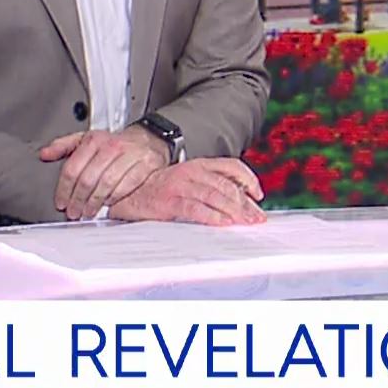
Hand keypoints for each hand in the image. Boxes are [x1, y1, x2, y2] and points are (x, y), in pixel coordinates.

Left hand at [40, 126, 172, 220]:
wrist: (146, 140)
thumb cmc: (113, 144)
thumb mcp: (86, 139)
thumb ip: (63, 146)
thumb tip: (45, 154)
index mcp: (94, 140)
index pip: (72, 168)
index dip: (64, 189)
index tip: (61, 202)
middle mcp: (111, 146)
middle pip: (88, 179)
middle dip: (78, 200)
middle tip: (73, 212)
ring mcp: (129, 155)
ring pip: (106, 184)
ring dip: (95, 202)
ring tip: (88, 211)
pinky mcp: (144, 165)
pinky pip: (126, 186)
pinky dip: (115, 197)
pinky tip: (108, 203)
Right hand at [108, 158, 266, 224]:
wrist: (129, 194)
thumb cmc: (159, 190)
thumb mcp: (188, 180)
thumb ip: (210, 185)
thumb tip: (237, 200)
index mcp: (197, 164)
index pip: (231, 165)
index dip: (248, 179)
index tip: (257, 194)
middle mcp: (191, 172)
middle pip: (226, 185)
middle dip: (245, 203)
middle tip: (256, 217)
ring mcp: (180, 185)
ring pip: (215, 196)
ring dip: (234, 211)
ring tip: (245, 222)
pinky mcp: (170, 201)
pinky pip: (196, 209)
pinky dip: (213, 216)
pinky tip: (223, 223)